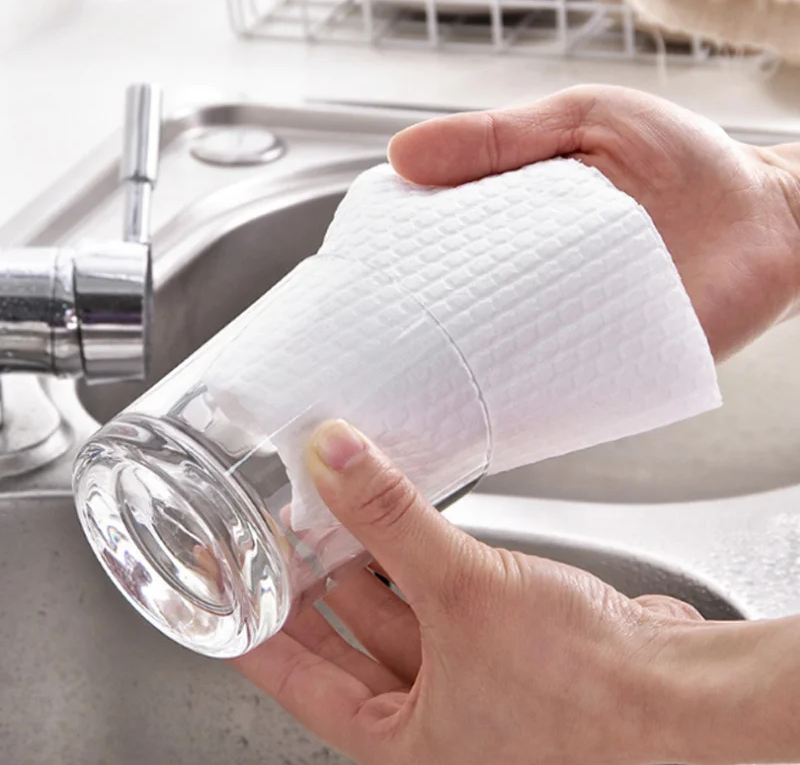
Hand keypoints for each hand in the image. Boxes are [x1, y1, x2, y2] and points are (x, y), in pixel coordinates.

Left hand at [233, 420, 706, 764]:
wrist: (683, 695)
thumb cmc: (585, 694)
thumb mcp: (462, 593)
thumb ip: (391, 520)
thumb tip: (335, 459)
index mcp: (400, 741)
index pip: (297, 679)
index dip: (253, 631)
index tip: (220, 593)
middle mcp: (430, 718)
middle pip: (343, 643)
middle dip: (307, 586)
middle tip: (272, 536)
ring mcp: (468, 679)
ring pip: (393, 615)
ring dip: (363, 564)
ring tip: (326, 514)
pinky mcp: (502, 642)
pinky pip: (439, 595)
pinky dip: (415, 558)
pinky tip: (400, 523)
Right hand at [388, 85, 799, 360]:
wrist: (774, 221)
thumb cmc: (688, 161)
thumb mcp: (585, 119)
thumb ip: (501, 136)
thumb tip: (405, 153)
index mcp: (516, 225)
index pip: (439, 249)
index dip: (397, 263)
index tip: (360, 276)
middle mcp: (531, 283)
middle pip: (454, 311)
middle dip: (413, 326)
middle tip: (369, 340)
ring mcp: (562, 328)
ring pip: (490, 357)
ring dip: (454, 366)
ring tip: (407, 379)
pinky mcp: (598, 368)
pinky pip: (543, 391)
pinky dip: (513, 400)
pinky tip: (478, 405)